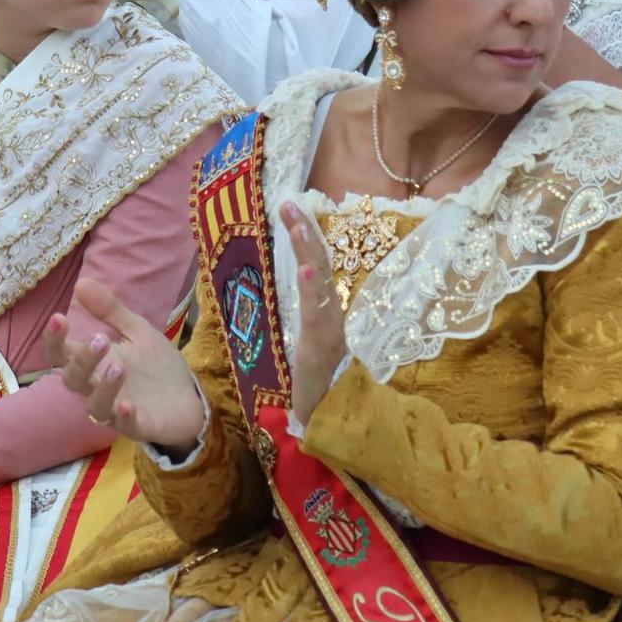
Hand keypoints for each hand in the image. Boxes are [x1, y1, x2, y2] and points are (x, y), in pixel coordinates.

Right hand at [46, 276, 204, 452]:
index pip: (62, 354)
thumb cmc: (155, 365)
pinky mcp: (138, 426)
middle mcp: (98, 387)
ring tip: (118, 367)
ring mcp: (116, 409)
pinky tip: (128, 404)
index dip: (54, 339)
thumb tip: (80, 282)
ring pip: (96, 405)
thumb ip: (110, 310)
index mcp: (94, 363)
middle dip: (82, 360)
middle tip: (100, 340)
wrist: (189, 395)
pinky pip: (124, 426)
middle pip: (73, 380)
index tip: (59, 317)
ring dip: (103, 387)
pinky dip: (123, 416)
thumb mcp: (136, 330)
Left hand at [282, 201, 345, 425]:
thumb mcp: (311, 341)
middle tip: (289, 202)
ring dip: (309, 252)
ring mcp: (328, 330)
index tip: (293, 207)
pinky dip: (311, 291)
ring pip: (320, 285)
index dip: (307, 236)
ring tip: (299, 225)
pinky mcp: (319, 348)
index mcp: (327, 310)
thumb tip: (302, 283)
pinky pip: (316, 316)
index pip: (317, 265)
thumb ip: (310, 313)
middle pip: (321, 266)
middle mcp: (332, 314)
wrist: (331, 419)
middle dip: (306, 232)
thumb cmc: (320, 382)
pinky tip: (304, 270)